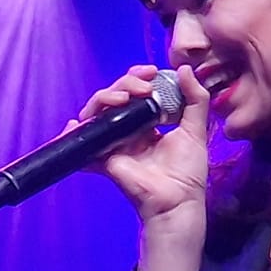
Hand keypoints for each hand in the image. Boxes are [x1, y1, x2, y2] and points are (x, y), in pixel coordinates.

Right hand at [70, 63, 213, 226]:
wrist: (176, 201)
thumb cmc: (187, 171)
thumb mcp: (196, 129)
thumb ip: (195, 99)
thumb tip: (184, 69)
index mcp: (148, 121)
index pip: (136, 91)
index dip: (139, 77)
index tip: (152, 72)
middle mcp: (128, 129)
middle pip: (115, 96)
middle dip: (125, 83)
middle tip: (143, 86)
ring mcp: (114, 142)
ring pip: (98, 111)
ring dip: (105, 97)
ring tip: (123, 98)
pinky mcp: (103, 157)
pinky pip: (84, 142)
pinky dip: (74, 131)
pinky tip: (76, 123)